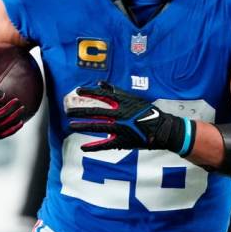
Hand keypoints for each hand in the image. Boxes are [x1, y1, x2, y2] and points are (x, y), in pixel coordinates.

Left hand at [65, 81, 193, 154]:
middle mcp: (120, 115)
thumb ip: (116, 91)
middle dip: (80, 111)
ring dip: (84, 127)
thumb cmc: (148, 112)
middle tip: (68, 111)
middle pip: (96, 112)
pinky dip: (94, 147)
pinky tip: (83, 148)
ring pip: (98, 127)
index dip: (90, 92)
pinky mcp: (123, 141)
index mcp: (123, 103)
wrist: (163, 129)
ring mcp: (121, 128)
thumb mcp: (134, 98)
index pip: (103, 95)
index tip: (78, 91)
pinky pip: (106, 144)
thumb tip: (101, 83)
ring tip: (71, 126)